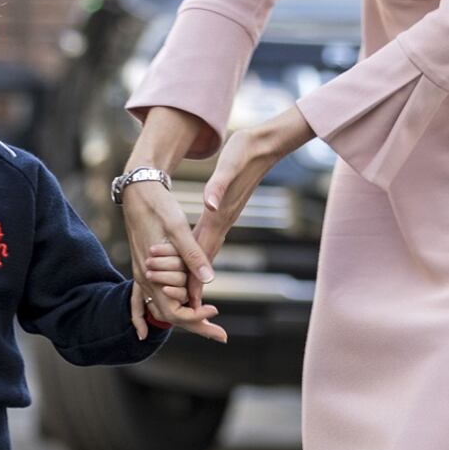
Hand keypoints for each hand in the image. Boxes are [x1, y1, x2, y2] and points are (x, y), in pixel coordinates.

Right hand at [121, 181, 222, 340]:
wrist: (137, 192)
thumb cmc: (159, 207)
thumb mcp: (178, 228)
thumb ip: (192, 256)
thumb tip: (209, 280)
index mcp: (153, 273)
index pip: (174, 311)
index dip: (196, 317)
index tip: (216, 311)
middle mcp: (144, 280)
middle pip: (168, 316)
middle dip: (195, 326)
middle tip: (222, 335)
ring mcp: (140, 275)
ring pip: (158, 308)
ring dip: (181, 320)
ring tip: (207, 327)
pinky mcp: (140, 268)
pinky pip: (137, 300)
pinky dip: (141, 317)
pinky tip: (144, 332)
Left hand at [191, 107, 313, 304]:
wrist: (265, 142)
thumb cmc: (246, 150)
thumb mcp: (230, 164)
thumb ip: (219, 186)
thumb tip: (210, 205)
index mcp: (220, 213)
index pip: (204, 251)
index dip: (194, 276)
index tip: (189, 301)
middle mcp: (224, 218)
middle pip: (206, 257)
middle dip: (194, 282)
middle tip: (184, 307)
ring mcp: (227, 215)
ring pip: (209, 248)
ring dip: (196, 269)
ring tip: (185, 290)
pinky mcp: (227, 209)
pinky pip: (211, 236)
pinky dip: (201, 251)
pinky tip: (192, 257)